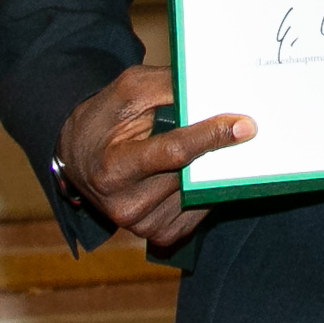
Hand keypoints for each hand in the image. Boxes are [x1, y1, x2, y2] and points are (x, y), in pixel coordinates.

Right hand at [54, 65, 254, 252]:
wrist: (79, 158)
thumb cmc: (105, 119)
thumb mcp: (130, 91)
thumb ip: (169, 87)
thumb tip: (214, 90)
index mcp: (114, 168)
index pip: (174, 152)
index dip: (210, 136)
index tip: (244, 125)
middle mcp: (127, 204)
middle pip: (192, 174)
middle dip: (218, 150)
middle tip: (242, 127)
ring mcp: (145, 225)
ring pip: (202, 193)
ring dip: (215, 170)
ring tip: (211, 148)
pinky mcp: (162, 235)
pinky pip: (202, 210)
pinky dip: (207, 188)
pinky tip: (198, 171)